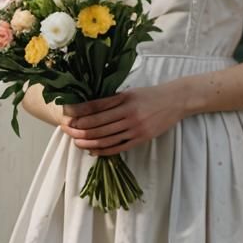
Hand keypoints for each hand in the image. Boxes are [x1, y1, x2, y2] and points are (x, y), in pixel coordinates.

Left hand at [57, 81, 187, 155]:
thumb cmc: (151, 95)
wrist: (176, 101)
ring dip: (88, 141)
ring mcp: (136, 127)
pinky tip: (93, 150)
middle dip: (79, 129)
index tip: (67, 118)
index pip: (96, 107)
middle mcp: (129, 113)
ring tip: (76, 142)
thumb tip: (88, 108)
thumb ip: (112, 100)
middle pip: (98, 124)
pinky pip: (118, 147)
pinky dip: (104, 150)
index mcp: (125, 99)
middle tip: (66, 131)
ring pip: (106, 138)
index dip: (80, 114)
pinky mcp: (142, 138)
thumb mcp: (131, 92)